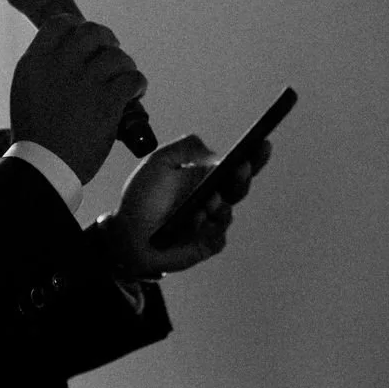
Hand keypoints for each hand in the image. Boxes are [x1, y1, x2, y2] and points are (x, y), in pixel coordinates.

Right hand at [8, 14, 146, 182]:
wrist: (43, 168)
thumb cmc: (35, 137)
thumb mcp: (26, 92)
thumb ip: (44, 70)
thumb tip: (68, 55)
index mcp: (36, 62)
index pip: (60, 23)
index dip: (78, 26)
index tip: (87, 41)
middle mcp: (60, 65)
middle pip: (92, 32)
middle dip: (107, 41)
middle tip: (112, 54)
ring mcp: (85, 82)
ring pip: (117, 56)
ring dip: (125, 66)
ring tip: (124, 80)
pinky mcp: (107, 102)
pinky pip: (133, 78)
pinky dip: (138, 84)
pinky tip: (135, 94)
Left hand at [98, 133, 272, 277]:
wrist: (125, 234)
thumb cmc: (142, 198)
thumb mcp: (159, 162)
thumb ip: (186, 147)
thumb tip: (215, 155)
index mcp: (206, 178)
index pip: (238, 165)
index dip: (254, 156)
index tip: (263, 142)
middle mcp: (214, 200)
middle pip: (239, 188)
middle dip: (242, 177)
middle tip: (240, 166)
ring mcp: (211, 224)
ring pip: (227, 213)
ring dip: (218, 205)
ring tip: (208, 200)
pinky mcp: (206, 246)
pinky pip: (216, 236)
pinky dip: (205, 228)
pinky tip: (193, 221)